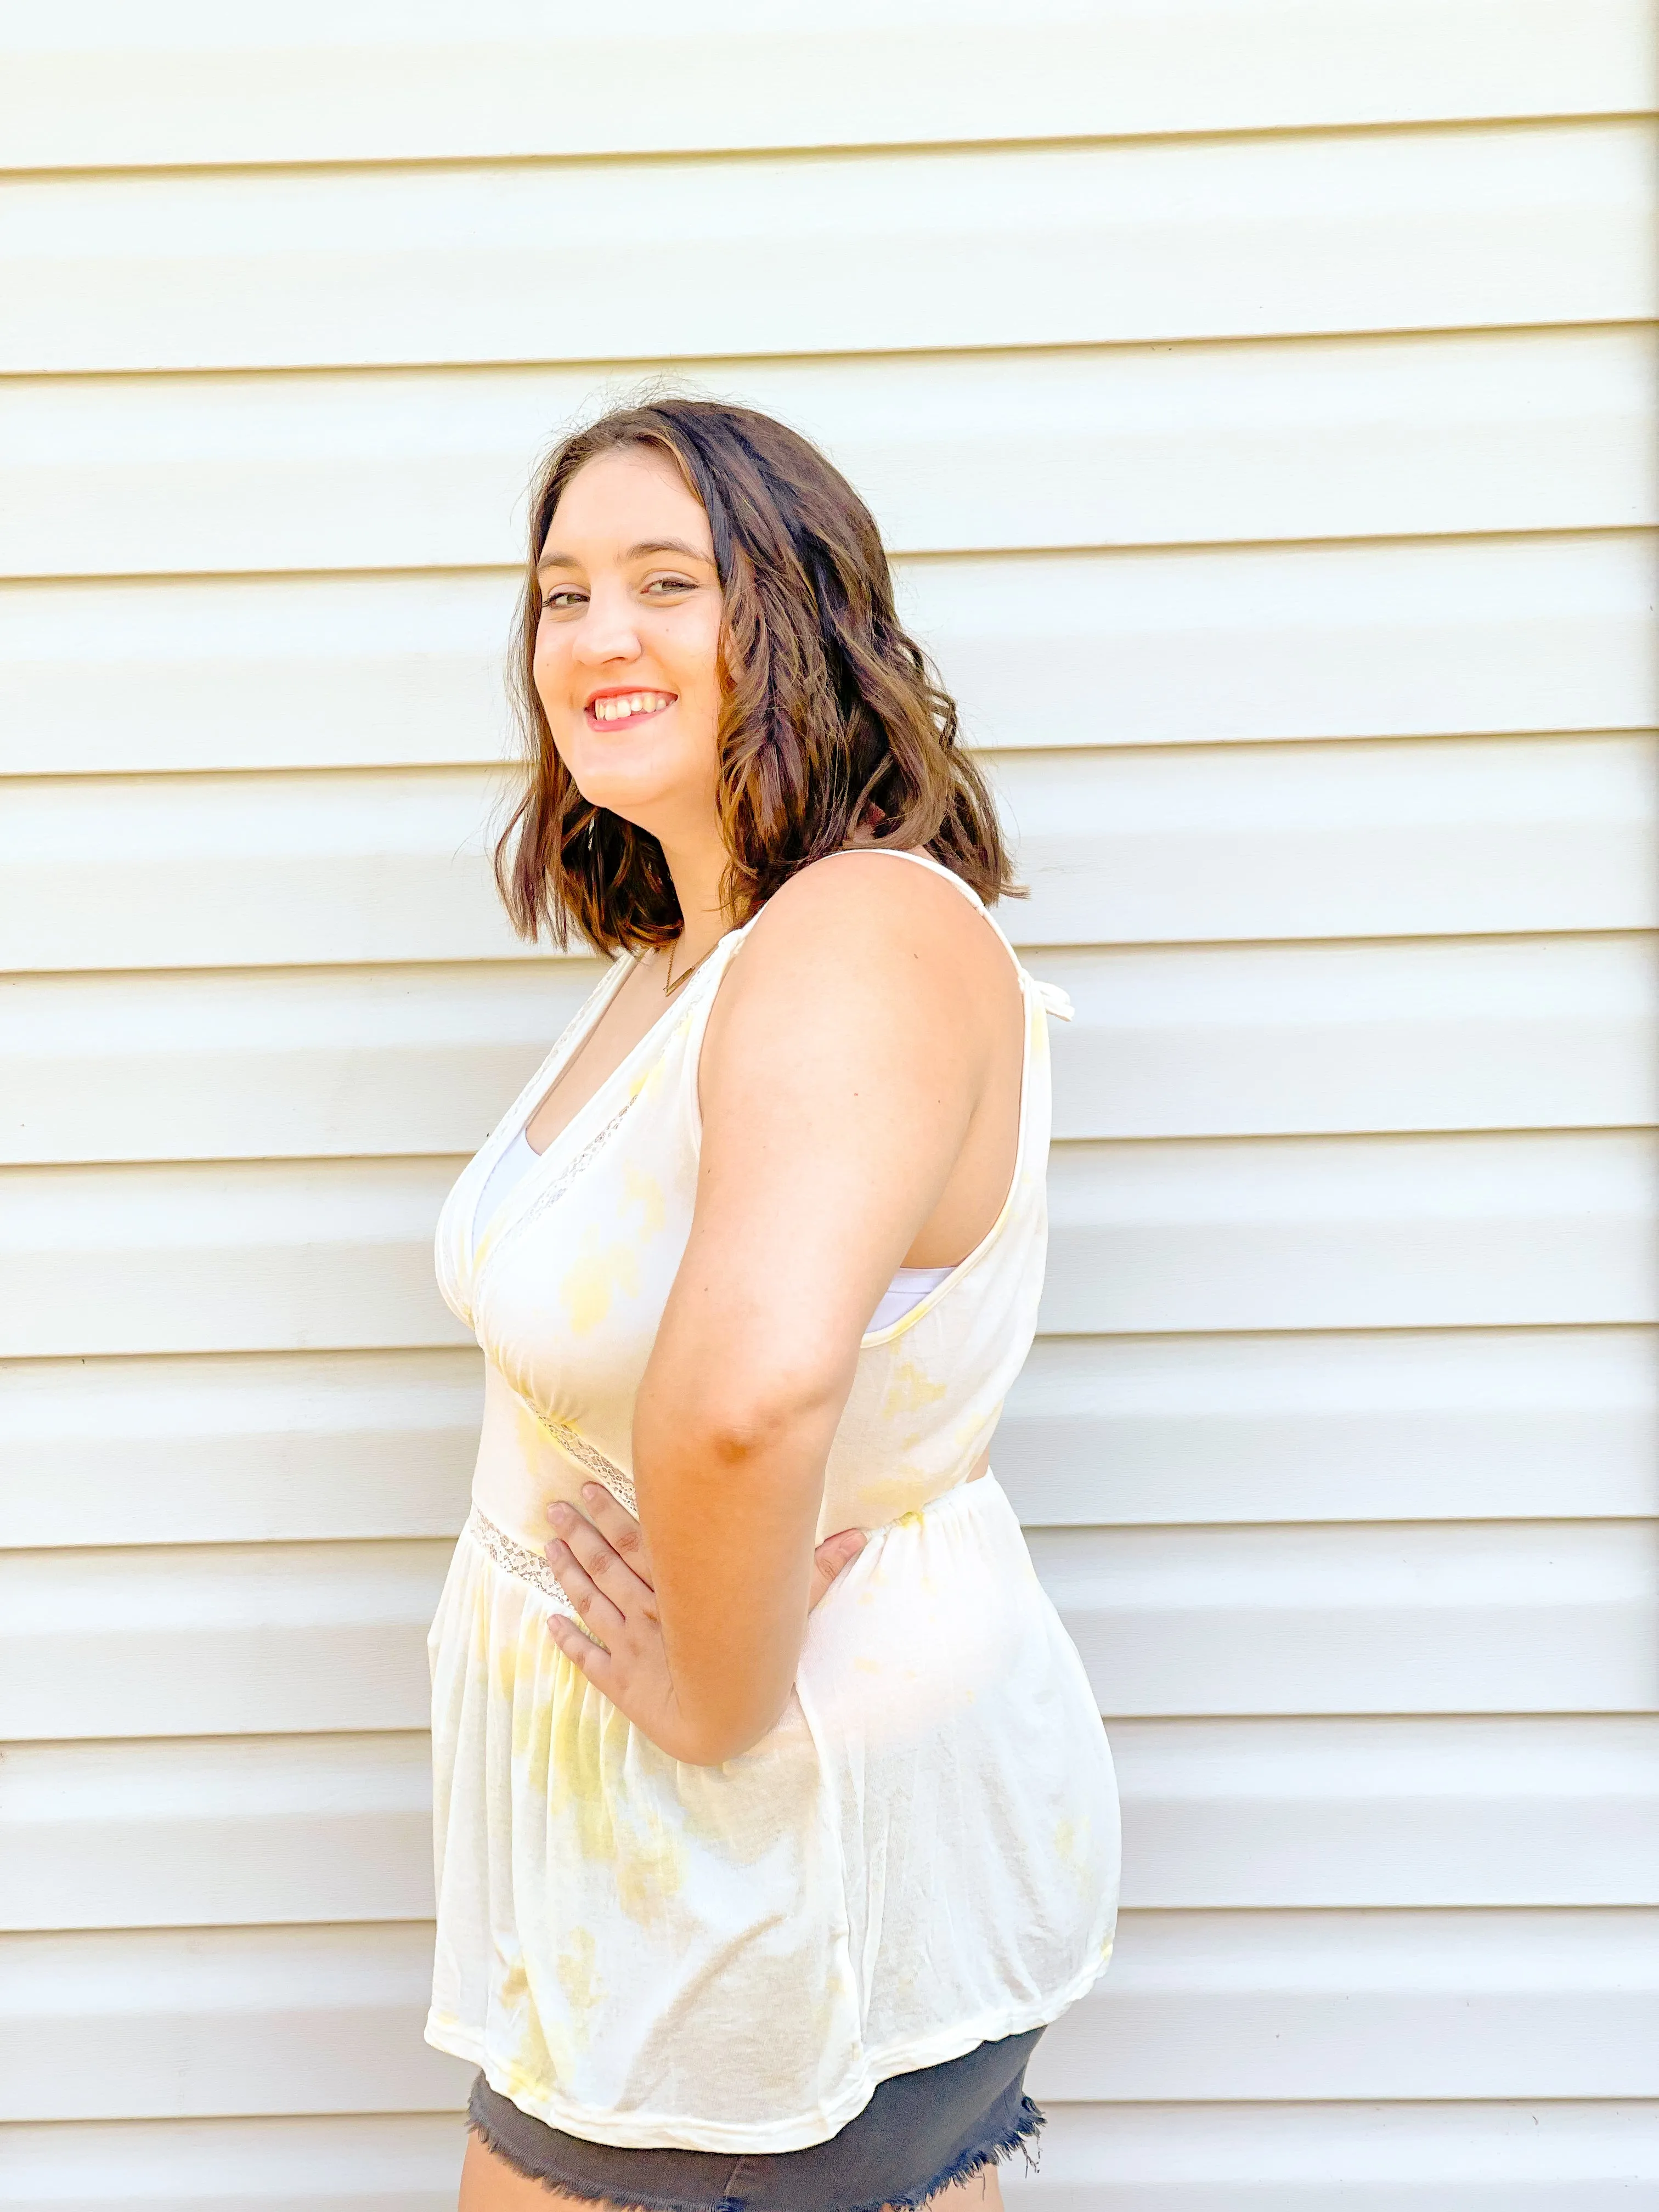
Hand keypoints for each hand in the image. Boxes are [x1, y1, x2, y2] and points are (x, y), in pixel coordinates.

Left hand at [543, 1483, 865, 1760]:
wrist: (729, 1721)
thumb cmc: (762, 1657)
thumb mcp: (791, 1604)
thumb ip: (819, 1567)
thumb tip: (862, 1535)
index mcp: (679, 1586)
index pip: (638, 1539)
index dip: (610, 1513)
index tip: (588, 1488)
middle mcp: (647, 1610)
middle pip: (606, 1563)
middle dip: (579, 1533)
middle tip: (554, 1506)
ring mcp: (629, 1646)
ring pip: (590, 1599)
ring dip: (566, 1572)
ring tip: (546, 1544)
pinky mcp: (619, 1683)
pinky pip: (587, 1659)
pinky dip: (567, 1641)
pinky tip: (548, 1623)